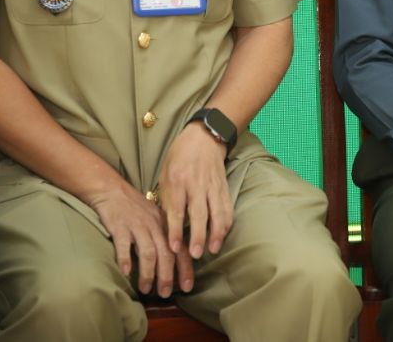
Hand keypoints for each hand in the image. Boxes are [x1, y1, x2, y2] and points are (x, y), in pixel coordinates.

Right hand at [88, 181, 177, 296]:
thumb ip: (164, 237)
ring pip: (148, 252)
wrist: (113, 191)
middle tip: (165, 293)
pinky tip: (126, 272)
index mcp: (166, 225)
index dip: (185, 269)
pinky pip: (124, 244)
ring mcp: (138, 226)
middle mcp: (155, 226)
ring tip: (145, 288)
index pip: (180, 249)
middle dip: (167, 276)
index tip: (188, 287)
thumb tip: (174, 262)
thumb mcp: (156, 219)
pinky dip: (126, 258)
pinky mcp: (120, 227)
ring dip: (148, 273)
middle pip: (166, 254)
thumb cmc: (135, 209)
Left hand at [156, 122, 233, 291]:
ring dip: (216, 232)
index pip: (177, 210)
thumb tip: (165, 226)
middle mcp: (197, 184)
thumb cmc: (179, 157)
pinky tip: (223, 235)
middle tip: (196, 254)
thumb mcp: (165, 175)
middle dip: (199, 235)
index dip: (176, 230)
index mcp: (178, 181)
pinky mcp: (224, 187)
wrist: (204, 137)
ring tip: (213, 249)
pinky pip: (227, 207)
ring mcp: (213, 186)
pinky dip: (226, 223)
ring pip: (218, 212)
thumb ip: (166, 199)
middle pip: (200, 214)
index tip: (174, 247)